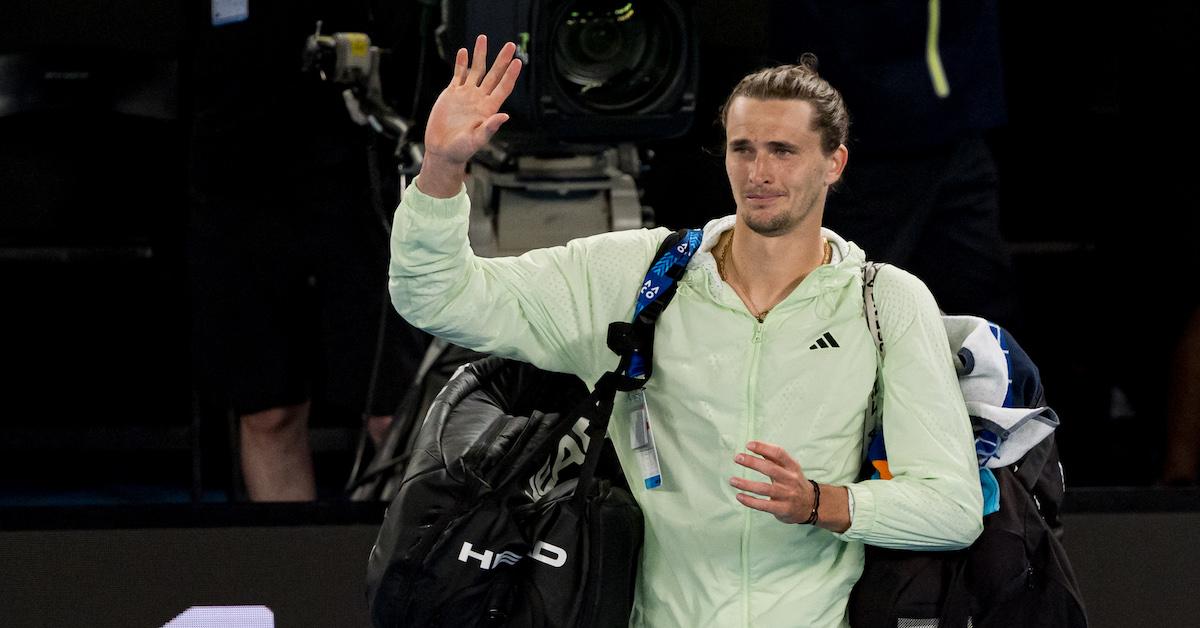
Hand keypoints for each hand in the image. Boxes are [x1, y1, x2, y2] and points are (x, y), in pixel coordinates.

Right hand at [424, 34, 521, 166]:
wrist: (443, 150)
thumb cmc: (462, 150)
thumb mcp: (477, 140)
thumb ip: (490, 127)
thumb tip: (504, 116)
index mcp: (488, 108)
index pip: (503, 87)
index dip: (511, 75)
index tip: (518, 61)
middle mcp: (480, 99)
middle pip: (493, 74)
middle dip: (502, 59)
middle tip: (510, 45)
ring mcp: (466, 95)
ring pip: (475, 70)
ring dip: (480, 55)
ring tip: (482, 38)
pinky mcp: (452, 94)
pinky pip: (458, 75)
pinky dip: (460, 63)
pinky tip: (463, 51)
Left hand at [730, 440, 816, 523]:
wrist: (811, 505)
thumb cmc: (794, 482)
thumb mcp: (789, 469)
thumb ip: (774, 459)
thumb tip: (755, 446)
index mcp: (792, 467)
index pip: (778, 453)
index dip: (763, 448)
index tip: (748, 445)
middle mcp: (790, 479)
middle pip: (770, 469)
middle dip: (752, 462)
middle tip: (737, 458)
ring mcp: (786, 495)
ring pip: (763, 488)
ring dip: (746, 484)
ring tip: (732, 480)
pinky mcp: (782, 509)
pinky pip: (763, 505)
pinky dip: (749, 501)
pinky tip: (739, 496)